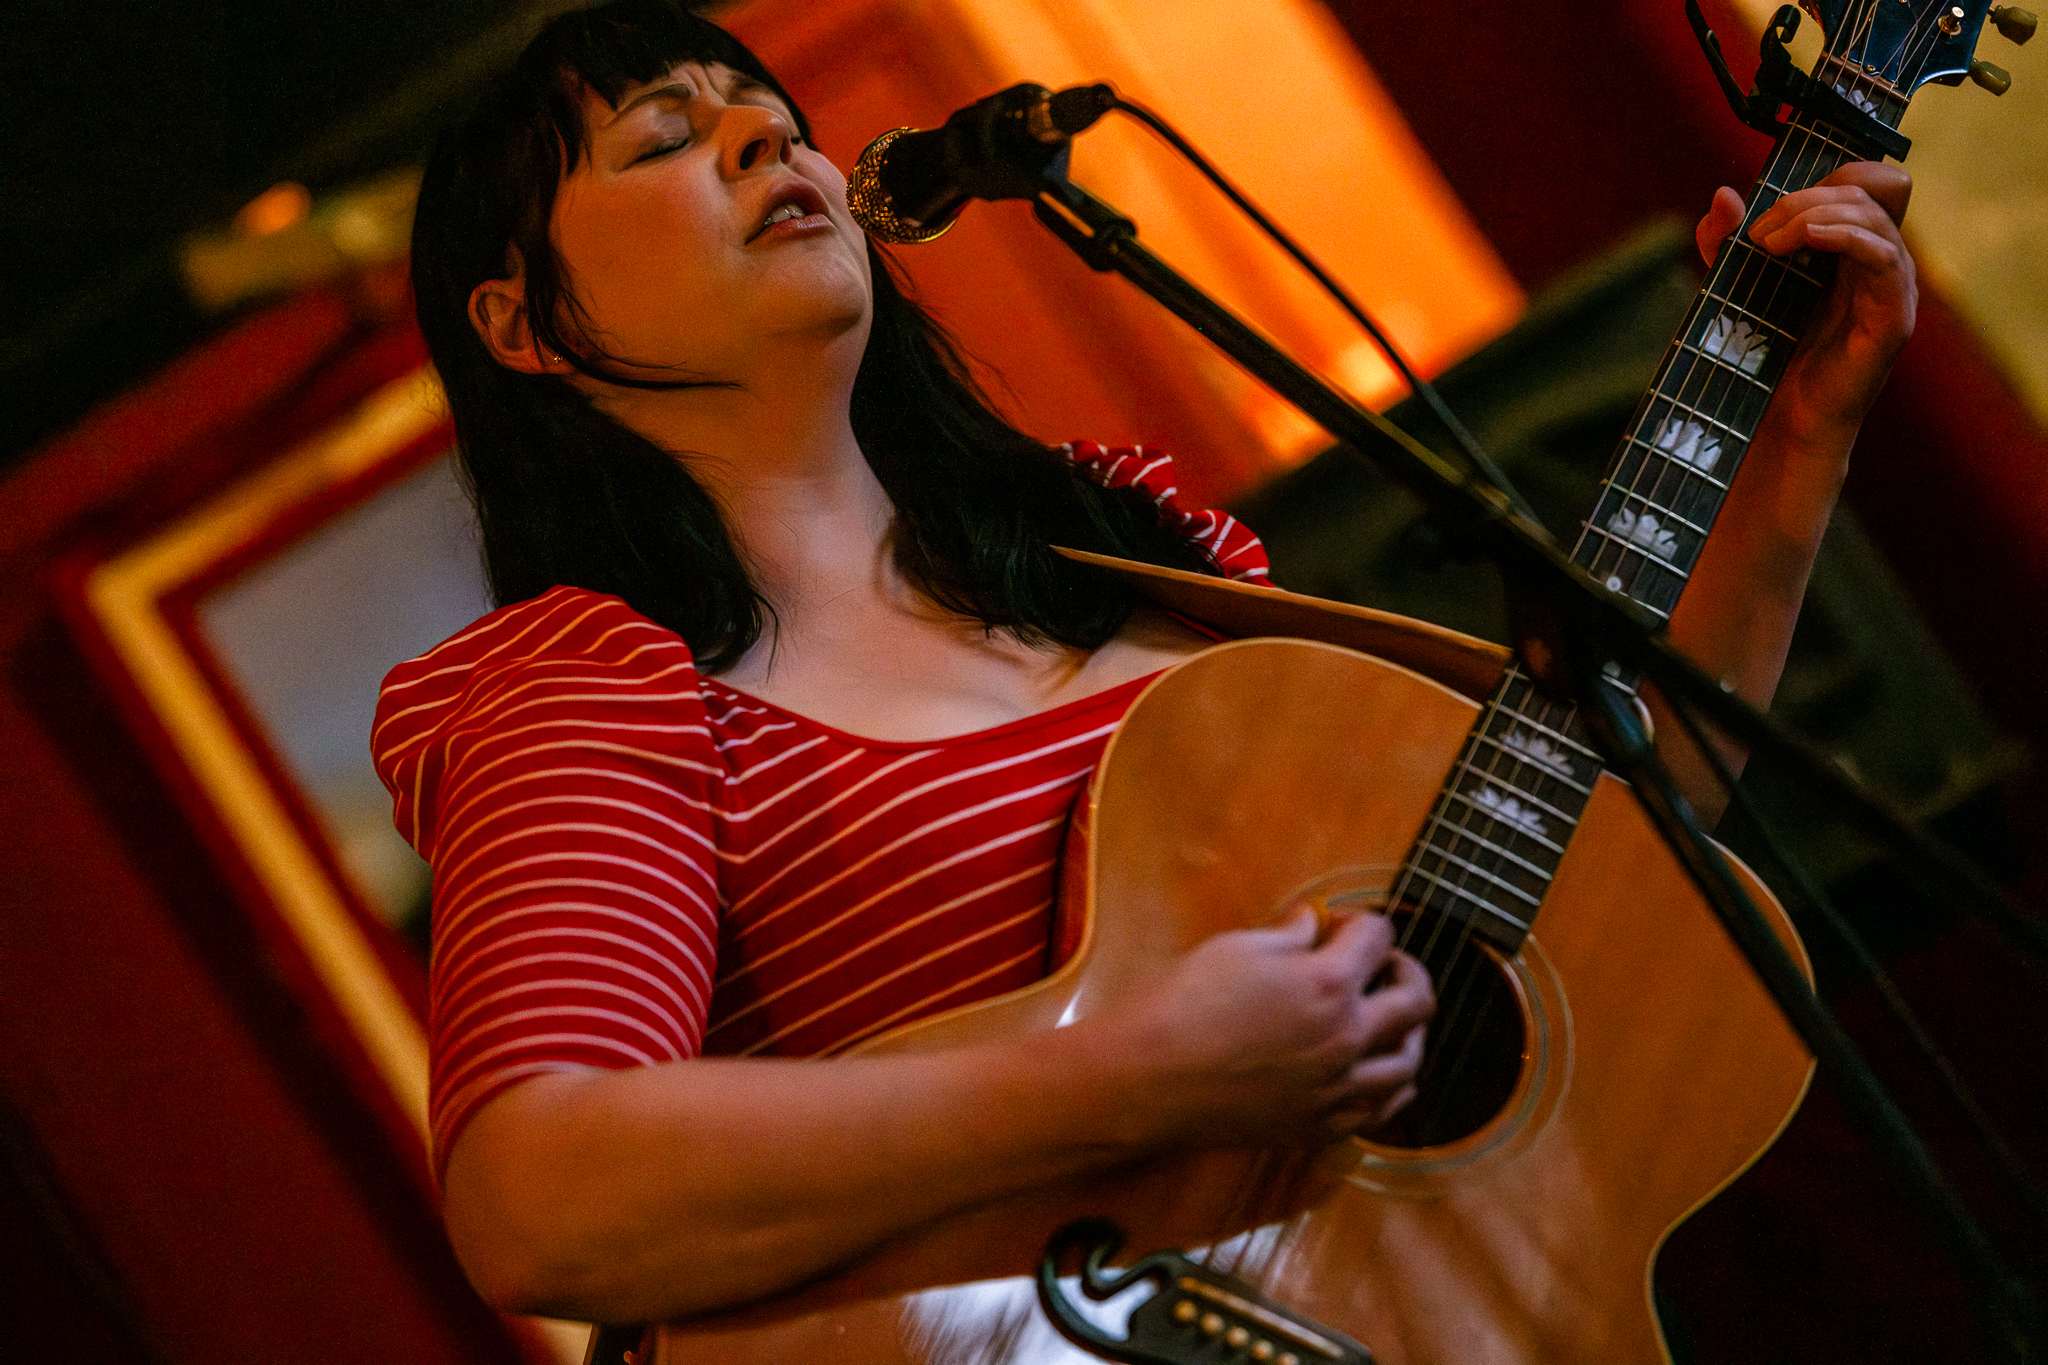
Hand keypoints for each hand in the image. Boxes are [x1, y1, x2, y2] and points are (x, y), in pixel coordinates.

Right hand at [1109, 908, 1434, 1149]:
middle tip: (1381, 966)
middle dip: (1404, 970)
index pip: (1379, 937)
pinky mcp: (1321, 1126)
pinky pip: (1382, 1111)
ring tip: (1389, 1021)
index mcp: (1329, 983)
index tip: (1340, 925)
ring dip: (1408, 1032)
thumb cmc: (1184, 1002)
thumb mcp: (1236, 948)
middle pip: (1416, 1001)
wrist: (1149, 1079)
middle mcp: (1348, 1037)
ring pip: (1410, 1063)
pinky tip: (1377, 1073)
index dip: (1362, 922)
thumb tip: (1315, 924)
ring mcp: (1339, 1088)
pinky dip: (1391, 1087)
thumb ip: (1289, 935)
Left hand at [1695, 162, 1916, 458]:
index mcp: (1852, 248)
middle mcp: (1880, 262)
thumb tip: (1724, 194)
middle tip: (1757, 233)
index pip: (1862, 182)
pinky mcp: (1893, 317)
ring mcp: (1892, 288)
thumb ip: (1725, 243)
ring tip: (1768, 243)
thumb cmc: (1760, 355)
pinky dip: (1842, 236)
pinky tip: (1802, 240)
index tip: (1768, 207)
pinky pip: (1884, 256)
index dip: (1821, 177)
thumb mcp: (1732, 287)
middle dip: (1806, 197)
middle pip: (1867, 189)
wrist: (1776, 421)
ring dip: (1815, 214)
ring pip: (1875, 215)